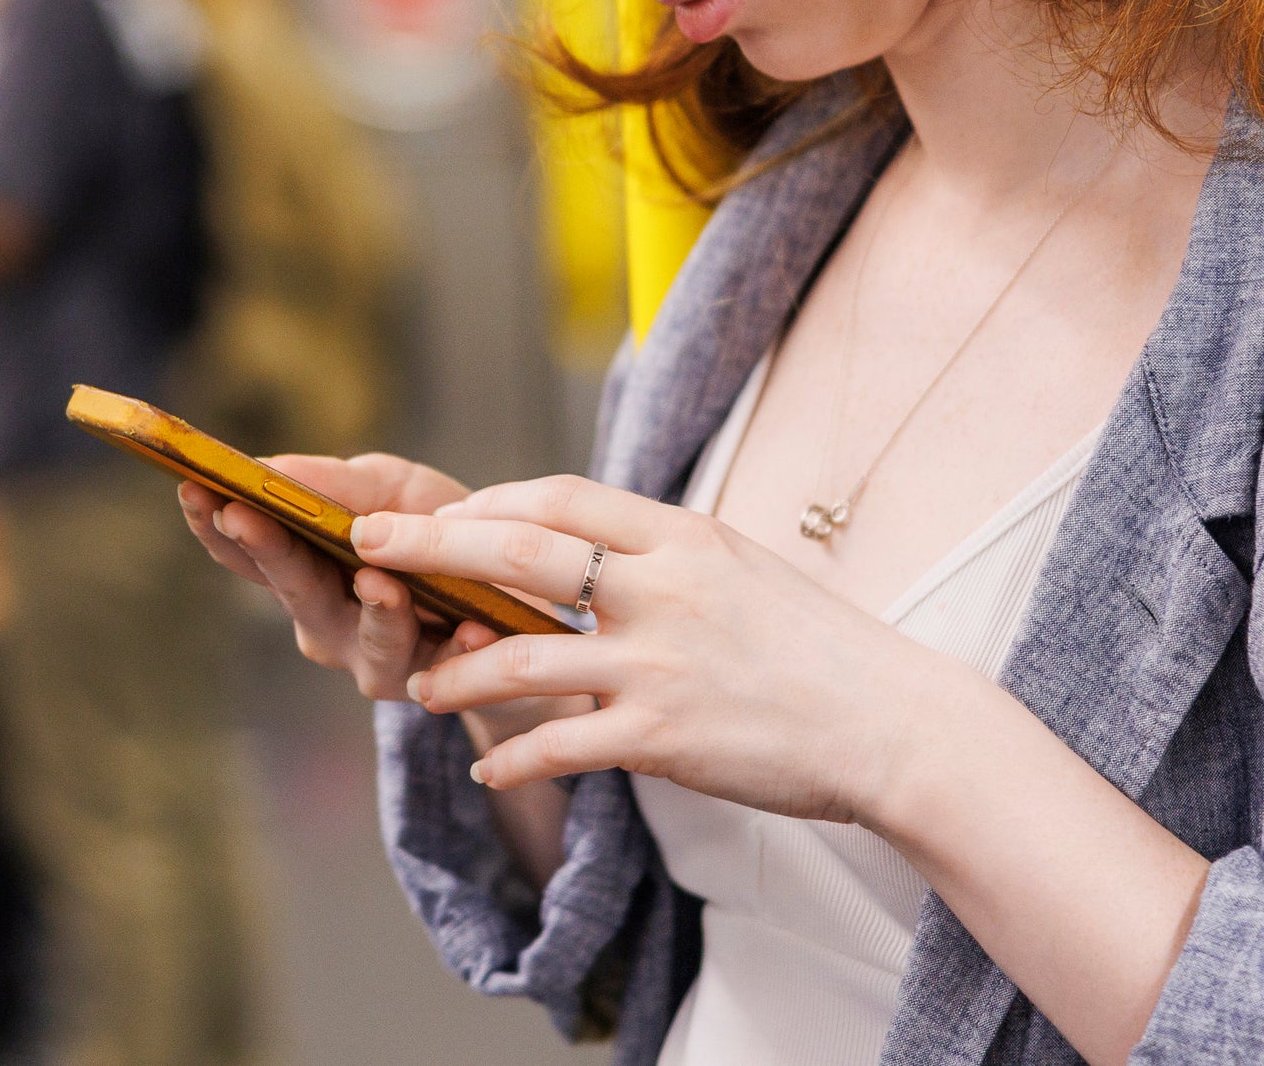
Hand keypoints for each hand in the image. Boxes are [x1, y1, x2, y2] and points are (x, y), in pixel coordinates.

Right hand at [177, 455, 526, 713]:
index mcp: (306, 572)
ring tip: (380, 582)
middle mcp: (328, 623)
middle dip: (269, 551)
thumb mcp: (392, 489)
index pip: (246, 552)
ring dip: (375, 612)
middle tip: (244, 514)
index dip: (214, 524)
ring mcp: (378, 659)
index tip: (190, 488)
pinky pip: (446, 669)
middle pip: (293, 589)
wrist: (522, 595)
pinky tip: (471, 628)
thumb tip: (272, 468)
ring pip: (370, 640)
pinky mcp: (440, 683)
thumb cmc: (441, 533)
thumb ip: (338, 483)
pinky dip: (459, 648)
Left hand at [355, 475, 996, 827]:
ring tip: (421, 686)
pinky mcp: (664, 737)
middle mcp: (664, 589)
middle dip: (430, 545)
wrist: (895, 725)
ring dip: (456, 671)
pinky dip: (513, 755)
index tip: (446, 515)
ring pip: (521, 655)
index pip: (561, 498)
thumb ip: (669, 560)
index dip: (489, 503)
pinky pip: (559, 743)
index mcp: (684, 537)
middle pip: (518, 552)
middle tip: (368, 544)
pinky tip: (489, 765)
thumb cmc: (822, 652)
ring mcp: (661, 664)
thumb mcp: (746, 572)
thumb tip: (600, 555)